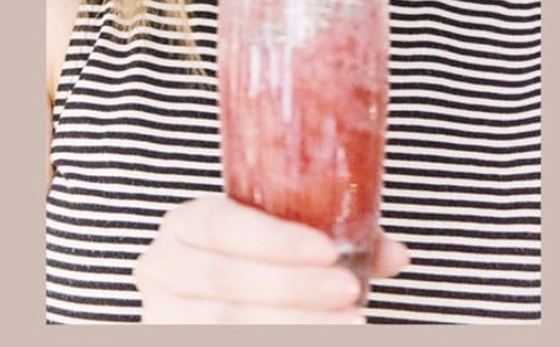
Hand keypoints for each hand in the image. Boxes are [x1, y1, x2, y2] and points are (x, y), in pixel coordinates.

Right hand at [133, 195, 408, 323]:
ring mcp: (164, 316)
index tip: (328, 249)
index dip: (274, 239)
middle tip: (350, 289)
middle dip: (294, 287)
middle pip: (227, 280)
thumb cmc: (249, 256)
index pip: (222, 224)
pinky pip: (230, 346)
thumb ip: (329, 237)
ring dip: (297, 324)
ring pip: (228, 324)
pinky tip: (324, 337)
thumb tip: (397, 252)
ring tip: (351, 322)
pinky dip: (283, 339)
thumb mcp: (278, 236)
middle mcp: (162, 267)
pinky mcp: (175, 340)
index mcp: (184, 224)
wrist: (210, 291)